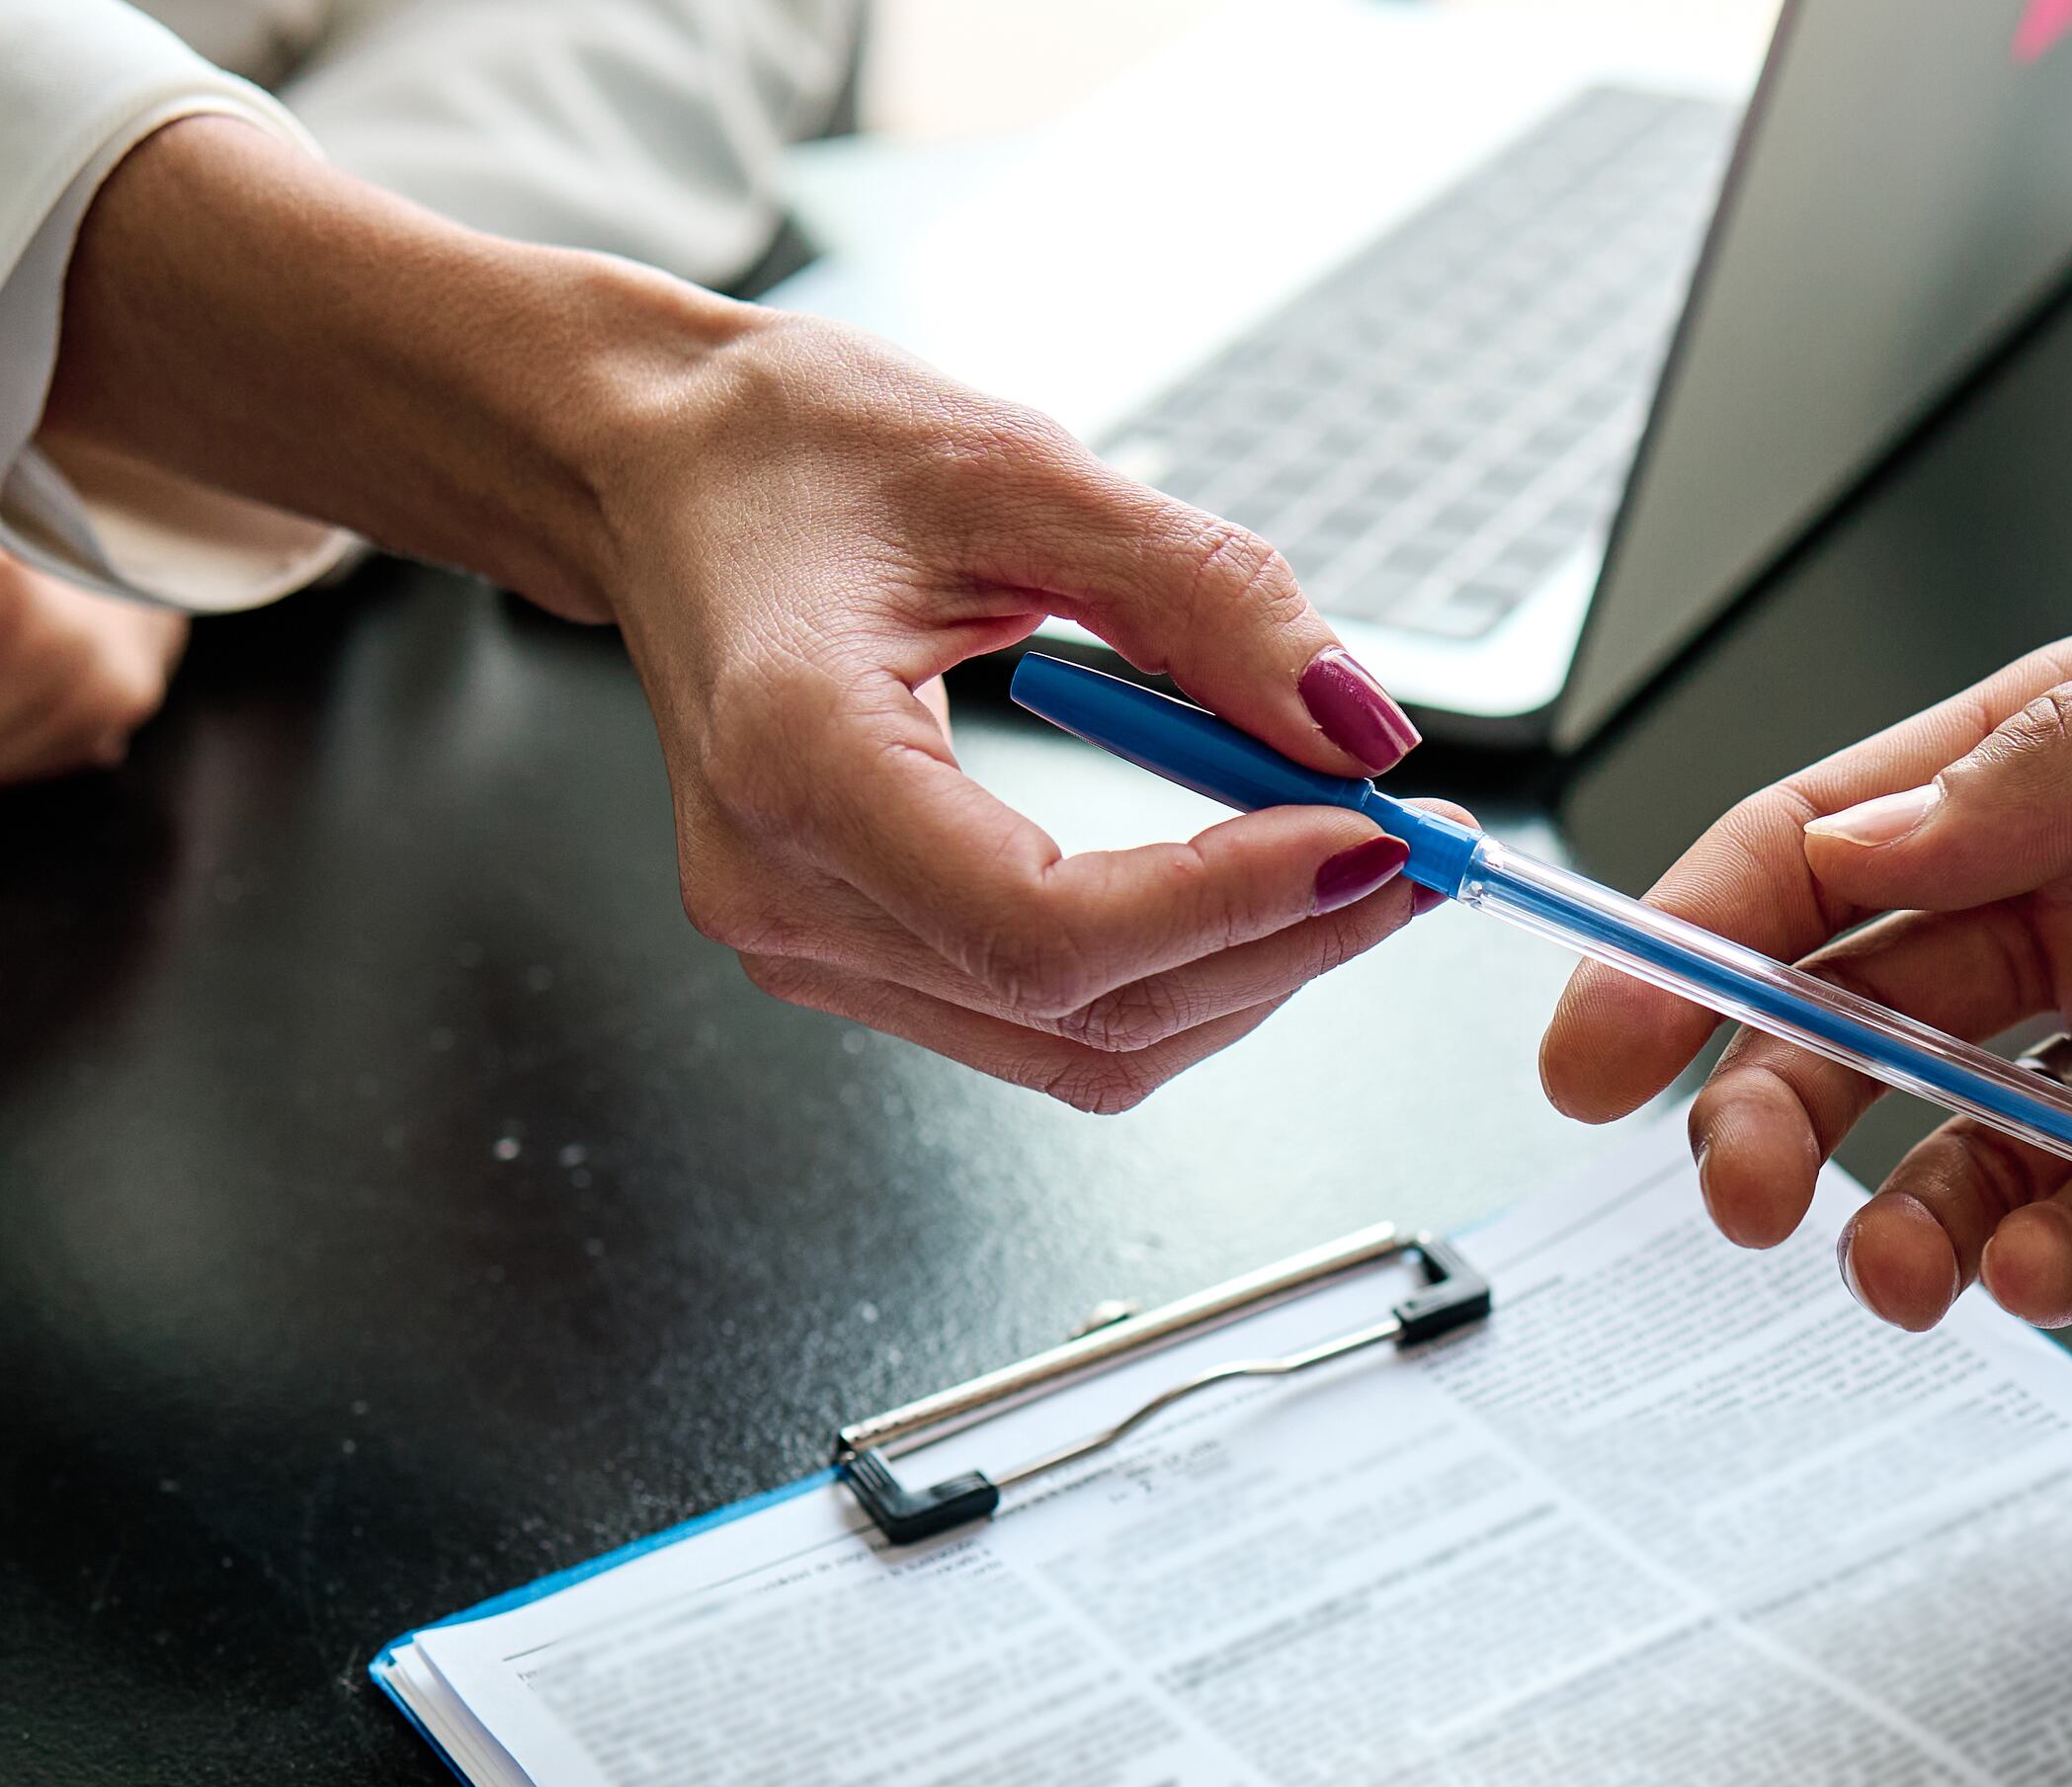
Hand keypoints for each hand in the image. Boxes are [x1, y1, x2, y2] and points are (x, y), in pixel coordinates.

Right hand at [47, 117, 1438, 1110]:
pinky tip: (1252, 886)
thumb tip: (1357, 726)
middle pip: (1086, 1012)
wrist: (654, 477)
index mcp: (796, 757)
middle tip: (1416, 850)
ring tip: (1357, 862)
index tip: (1369, 836)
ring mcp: (805, 944)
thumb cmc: (788, 456)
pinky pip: (1045, 1022)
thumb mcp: (1017, 471)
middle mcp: (783, 890)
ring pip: (1083, 1047)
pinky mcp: (846, 955)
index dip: (1233, 906)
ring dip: (1246, 973)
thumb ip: (1203, 599)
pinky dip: (1176, 969)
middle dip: (1283, 944)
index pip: (1049, 927)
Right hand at [1533, 518, 2071, 1324]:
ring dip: (1893, 1204)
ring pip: (1974, 1139)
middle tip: (1733, 1179)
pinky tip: (2017, 1276)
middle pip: (1872, 1008)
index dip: (1699, 937)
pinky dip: (2050, 1263)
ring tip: (1883, 1264)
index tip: (1601, 1039)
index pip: (1843, 839)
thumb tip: (1894, 826)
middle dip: (1767, 1096)